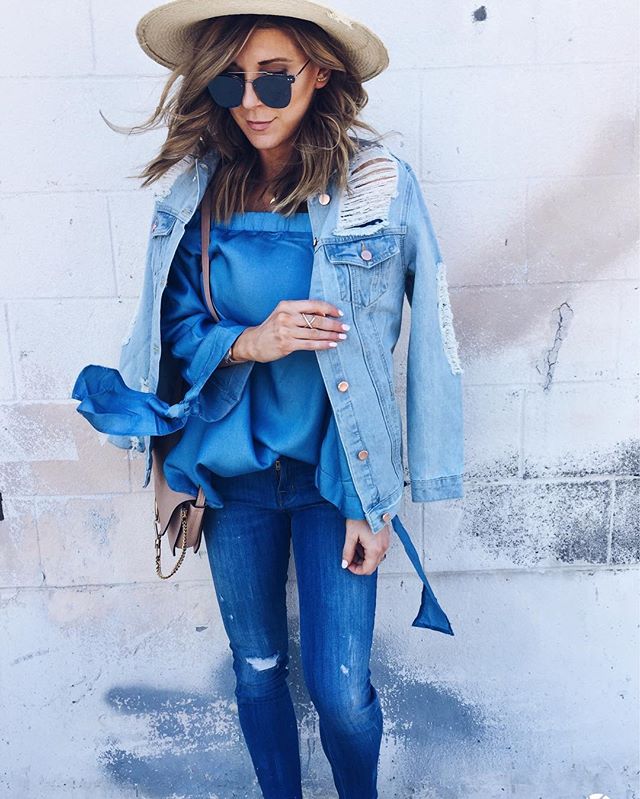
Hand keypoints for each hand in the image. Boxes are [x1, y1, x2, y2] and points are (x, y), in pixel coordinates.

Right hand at [232, 300, 349, 363]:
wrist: (254, 342)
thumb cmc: (273, 327)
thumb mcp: (284, 314)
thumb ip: (302, 312)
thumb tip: (326, 314)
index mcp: (287, 305)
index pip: (313, 304)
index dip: (329, 308)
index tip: (340, 314)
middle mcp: (286, 316)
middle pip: (316, 320)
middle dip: (334, 324)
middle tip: (346, 327)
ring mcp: (286, 331)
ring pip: (315, 333)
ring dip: (331, 335)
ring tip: (342, 337)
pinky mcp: (287, 344)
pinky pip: (310, 344)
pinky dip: (323, 345)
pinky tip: (332, 344)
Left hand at [341, 518, 390, 575]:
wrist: (369, 503)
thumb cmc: (360, 516)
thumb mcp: (350, 535)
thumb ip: (347, 552)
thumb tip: (345, 564)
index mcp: (375, 549)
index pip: (367, 569)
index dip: (356, 570)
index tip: (348, 564)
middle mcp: (383, 547)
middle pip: (373, 566)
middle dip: (360, 564)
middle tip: (350, 557)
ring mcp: (386, 543)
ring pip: (376, 559)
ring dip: (366, 558)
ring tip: (356, 547)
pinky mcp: (386, 538)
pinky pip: (379, 551)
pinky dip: (371, 551)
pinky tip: (363, 543)